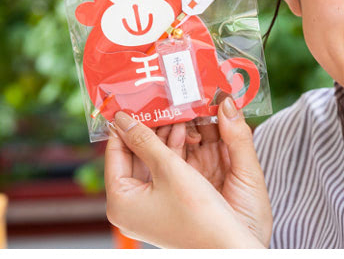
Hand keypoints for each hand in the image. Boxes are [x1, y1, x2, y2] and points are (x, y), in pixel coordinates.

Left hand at [104, 97, 271, 247]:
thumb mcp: (169, 168)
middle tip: (159, 102)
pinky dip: (174, 154)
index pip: (114, 152)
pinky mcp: (166, 208)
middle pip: (134, 156)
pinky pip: (164, 173)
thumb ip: (144, 140)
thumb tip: (121, 118)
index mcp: (119, 201)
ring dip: (165, 139)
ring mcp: (148, 209)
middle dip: (150, 129)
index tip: (132, 100)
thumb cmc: (198, 212)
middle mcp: (129, 207)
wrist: (228, 247)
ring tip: (177, 112)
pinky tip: (187, 133)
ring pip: (151, 163)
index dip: (124, 125)